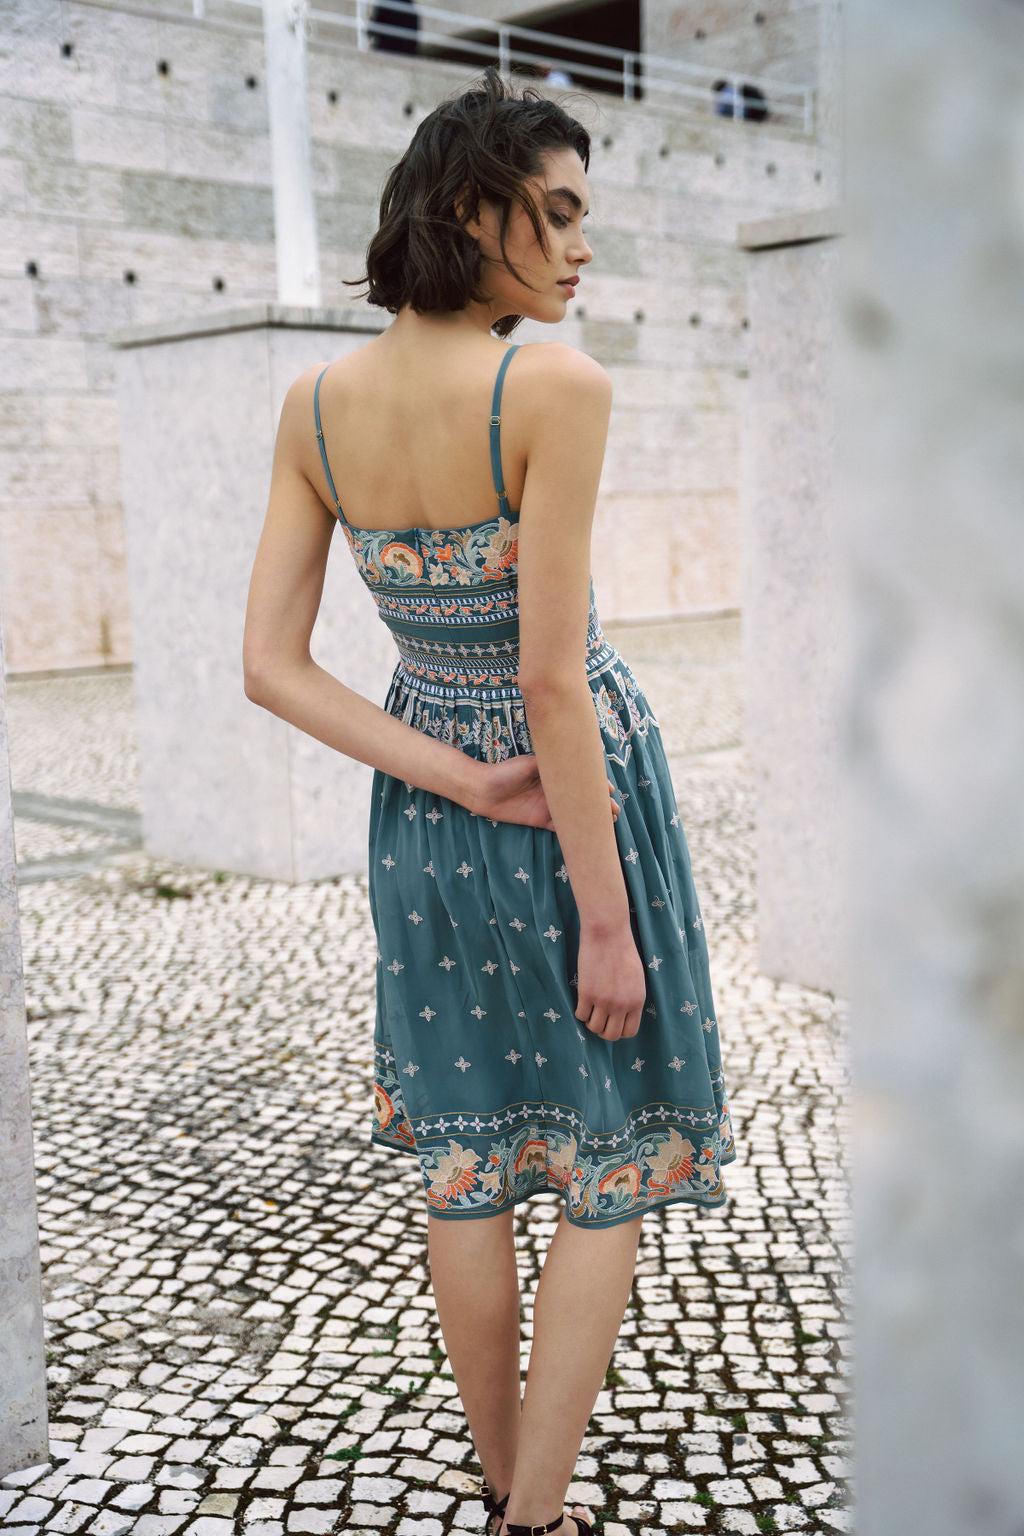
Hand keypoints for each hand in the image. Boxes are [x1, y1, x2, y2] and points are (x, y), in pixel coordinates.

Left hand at [472, 753, 619, 830]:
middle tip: (614, 810)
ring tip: (608, 821)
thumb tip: (575, 765)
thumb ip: (552, 766)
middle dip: (598, 803)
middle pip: (581, 798)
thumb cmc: (506, 773)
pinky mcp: (541, 820)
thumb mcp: (531, 763)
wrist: (484, 790)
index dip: (596, 784)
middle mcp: (553, 790)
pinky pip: (561, 827)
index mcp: (553, 774)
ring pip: (575, 813)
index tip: (609, 789)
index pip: (580, 779)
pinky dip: (575, 830)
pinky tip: (588, 834)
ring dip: (590, 817)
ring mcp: (548, 806)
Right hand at [574, 922, 646, 1039]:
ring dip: (590, 1021)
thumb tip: (622, 1014)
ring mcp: (604, 1000)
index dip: (618, 1030)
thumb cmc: (622, 950)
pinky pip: (581, 1015)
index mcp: (637, 1000)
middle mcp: (622, 1004)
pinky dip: (580, 1012)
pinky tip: (581, 1001)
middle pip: (611, 1035)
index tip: (611, 1022)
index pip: (629, 1031)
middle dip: (602, 1031)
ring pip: (594, 1027)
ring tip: (589, 1009)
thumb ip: (631, 998)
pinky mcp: (587, 993)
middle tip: (597, 1019)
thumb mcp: (636, 978)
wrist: (608, 933)